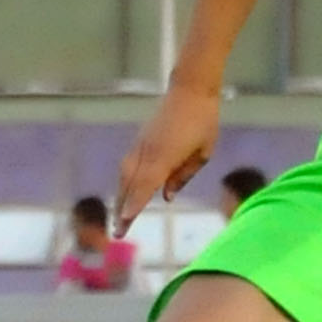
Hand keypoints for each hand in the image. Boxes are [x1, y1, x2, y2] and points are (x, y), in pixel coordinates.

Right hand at [114, 81, 221, 230]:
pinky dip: (124, 182)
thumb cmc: (203, 121)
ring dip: (121, 197)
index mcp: (164, 157)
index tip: (125, 222)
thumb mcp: (203, 153)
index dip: (135, 205)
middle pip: (130, 185)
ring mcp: (141, 145)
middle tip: (118, 232)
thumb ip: (183, 176)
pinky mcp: (140, 140)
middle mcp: (147, 152)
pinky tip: (126, 191)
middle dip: (123, 209)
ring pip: (125, 175)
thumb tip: (166, 196)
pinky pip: (128, 166)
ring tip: (119, 216)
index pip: (146, 186)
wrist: (190, 89)